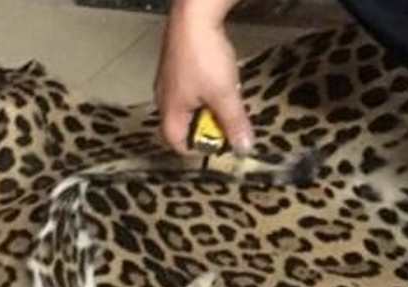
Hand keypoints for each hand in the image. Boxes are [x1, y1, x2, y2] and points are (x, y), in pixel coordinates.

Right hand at [155, 0, 253, 153]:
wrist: (194, 14)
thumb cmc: (204, 56)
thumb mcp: (225, 95)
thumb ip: (234, 124)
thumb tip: (243, 149)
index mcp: (170, 110)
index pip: (178, 144)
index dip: (200, 149)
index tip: (222, 143)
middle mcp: (164, 97)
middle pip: (185, 126)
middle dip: (209, 127)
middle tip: (229, 121)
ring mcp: (170, 80)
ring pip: (191, 106)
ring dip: (211, 108)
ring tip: (228, 100)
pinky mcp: (178, 65)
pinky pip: (192, 89)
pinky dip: (208, 92)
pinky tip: (223, 82)